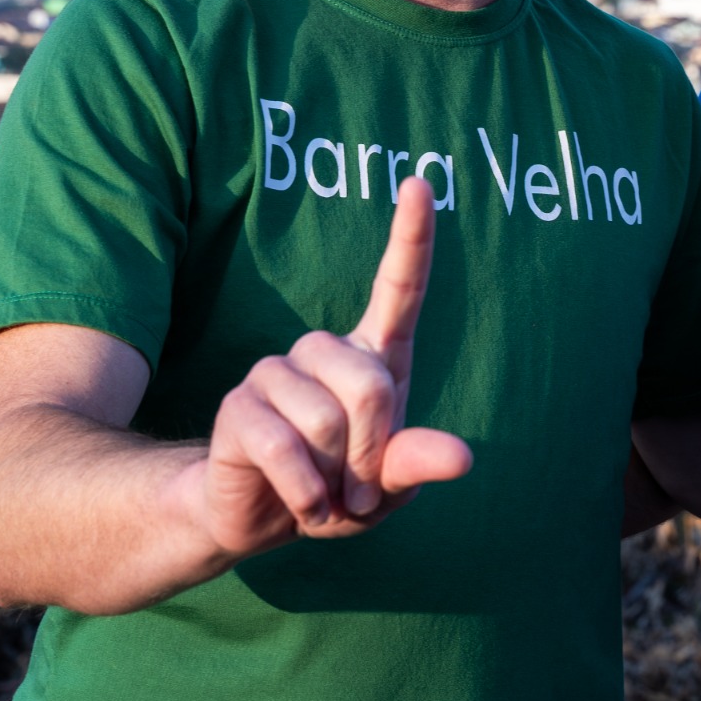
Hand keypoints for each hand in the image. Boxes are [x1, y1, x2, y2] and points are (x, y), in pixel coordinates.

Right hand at [196, 175, 472, 558]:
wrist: (262, 520)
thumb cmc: (338, 490)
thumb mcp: (388, 486)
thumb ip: (417, 464)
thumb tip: (461, 458)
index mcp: (374, 356)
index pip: (400, 286)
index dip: (412, 236)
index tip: (421, 180)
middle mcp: (324, 350)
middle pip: (371, 388)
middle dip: (372, 453)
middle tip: (357, 490)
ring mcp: (276, 371)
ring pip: (327, 420)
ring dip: (334, 477)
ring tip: (325, 491)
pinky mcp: (239, 405)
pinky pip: (284, 449)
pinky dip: (305, 495)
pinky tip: (303, 507)